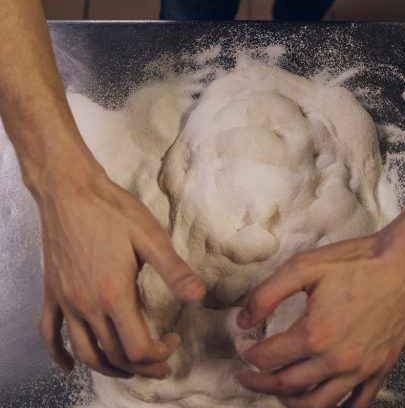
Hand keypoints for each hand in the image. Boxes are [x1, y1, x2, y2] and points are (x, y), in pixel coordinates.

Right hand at [35, 169, 204, 378]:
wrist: (70, 191)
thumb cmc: (112, 210)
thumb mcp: (151, 237)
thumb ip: (175, 270)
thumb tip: (199, 295)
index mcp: (114, 293)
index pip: (136, 347)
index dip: (159, 354)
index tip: (174, 340)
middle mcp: (87, 304)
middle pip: (113, 355)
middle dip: (141, 366)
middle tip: (161, 363)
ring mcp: (66, 301)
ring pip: (84, 352)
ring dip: (108, 367)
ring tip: (129, 368)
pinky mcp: (52, 293)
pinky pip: (49, 335)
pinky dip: (59, 356)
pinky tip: (68, 365)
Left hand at [235, 227, 404, 407]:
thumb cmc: (360, 261)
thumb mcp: (304, 266)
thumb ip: (267, 294)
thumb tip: (243, 321)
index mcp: (314, 334)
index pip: (268, 357)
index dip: (247, 354)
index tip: (243, 347)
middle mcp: (336, 359)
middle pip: (286, 385)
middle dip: (259, 382)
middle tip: (245, 375)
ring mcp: (360, 368)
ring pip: (317, 404)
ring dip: (290, 402)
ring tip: (277, 392)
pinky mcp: (380, 368)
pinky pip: (357, 403)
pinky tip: (326, 404)